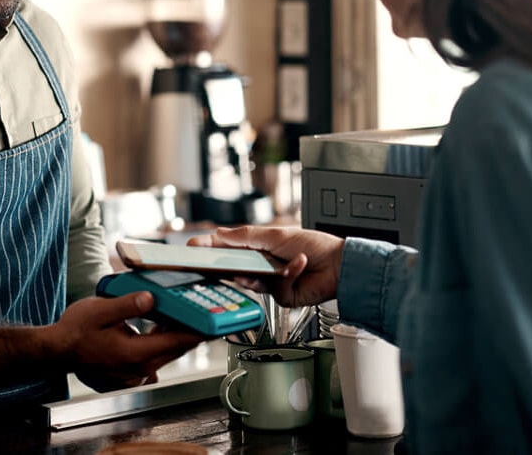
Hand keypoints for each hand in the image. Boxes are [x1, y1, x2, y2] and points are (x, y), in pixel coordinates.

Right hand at [55, 293, 203, 392]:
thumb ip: (128, 304)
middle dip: (193, 329)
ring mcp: (135, 373)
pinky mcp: (131, 371)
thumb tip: (150, 298)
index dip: (199, 330)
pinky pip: (156, 354)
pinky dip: (163, 339)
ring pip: (167, 351)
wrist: (56, 350)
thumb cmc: (75, 330)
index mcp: (135, 353)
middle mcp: (139, 367)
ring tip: (185, 311)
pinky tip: (162, 322)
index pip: (177, 342)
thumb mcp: (100, 310)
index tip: (217, 321)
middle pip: (177, 348)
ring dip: (177, 334)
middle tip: (207, 309)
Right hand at [188, 226, 343, 307]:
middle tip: (209, 265)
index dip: (209, 249)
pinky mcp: (281, 297)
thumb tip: (218, 234)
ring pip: (250, 283)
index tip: (191, 250)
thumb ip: (245, 237)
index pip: (227, 248)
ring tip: (267, 265)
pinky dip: (288, 274)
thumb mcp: (276, 235)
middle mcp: (261, 265)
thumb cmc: (314, 244)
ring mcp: (270, 282)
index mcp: (258, 247)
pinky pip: (275, 289)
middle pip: (233, 268)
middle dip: (225, 266)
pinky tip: (299, 264)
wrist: (340, 265)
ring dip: (257, 273)